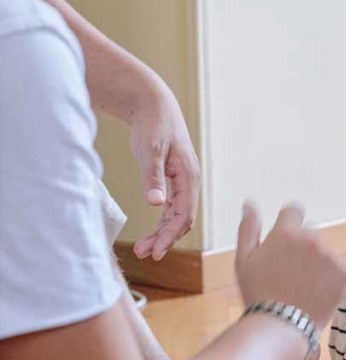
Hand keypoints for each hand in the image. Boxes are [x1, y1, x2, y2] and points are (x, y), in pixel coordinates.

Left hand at [130, 86, 200, 260]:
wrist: (153, 104)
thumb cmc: (153, 125)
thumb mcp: (150, 150)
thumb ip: (153, 177)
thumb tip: (156, 204)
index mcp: (189, 176)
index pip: (184, 214)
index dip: (170, 235)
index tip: (154, 252)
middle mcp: (190, 181)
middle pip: (182, 219)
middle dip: (165, 239)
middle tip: (144, 254)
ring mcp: (182, 181)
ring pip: (176, 215)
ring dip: (162, 232)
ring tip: (142, 248)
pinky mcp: (172, 179)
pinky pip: (171, 207)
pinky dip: (162, 221)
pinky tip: (150, 231)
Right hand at [234, 203, 345, 330]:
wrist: (282, 326)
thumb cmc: (258, 294)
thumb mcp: (244, 260)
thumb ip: (249, 228)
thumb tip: (249, 203)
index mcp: (286, 233)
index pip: (294, 211)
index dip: (288, 224)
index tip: (285, 242)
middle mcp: (311, 239)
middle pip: (309, 233)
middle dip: (301, 247)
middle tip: (289, 273)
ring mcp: (330, 255)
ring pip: (324, 251)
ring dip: (316, 261)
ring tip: (301, 286)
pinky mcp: (344, 271)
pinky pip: (337, 266)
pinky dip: (329, 276)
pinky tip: (315, 292)